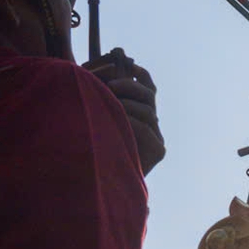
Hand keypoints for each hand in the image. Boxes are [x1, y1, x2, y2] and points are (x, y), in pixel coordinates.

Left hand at [86, 49, 163, 173]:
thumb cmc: (91, 148)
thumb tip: (97, 75)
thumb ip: (101, 101)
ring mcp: (156, 138)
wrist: (99, 184)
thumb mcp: (96, 117)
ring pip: (148, 111)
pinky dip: (132, 122)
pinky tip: (118, 120)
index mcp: (139, 113)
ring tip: (111, 102)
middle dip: (131, 86)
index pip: (147, 87)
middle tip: (111, 86)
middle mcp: (151, 124)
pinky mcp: (158, 151)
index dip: (140, 74)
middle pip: (149, 95)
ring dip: (128, 104)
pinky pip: (146, 129)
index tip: (129, 64)